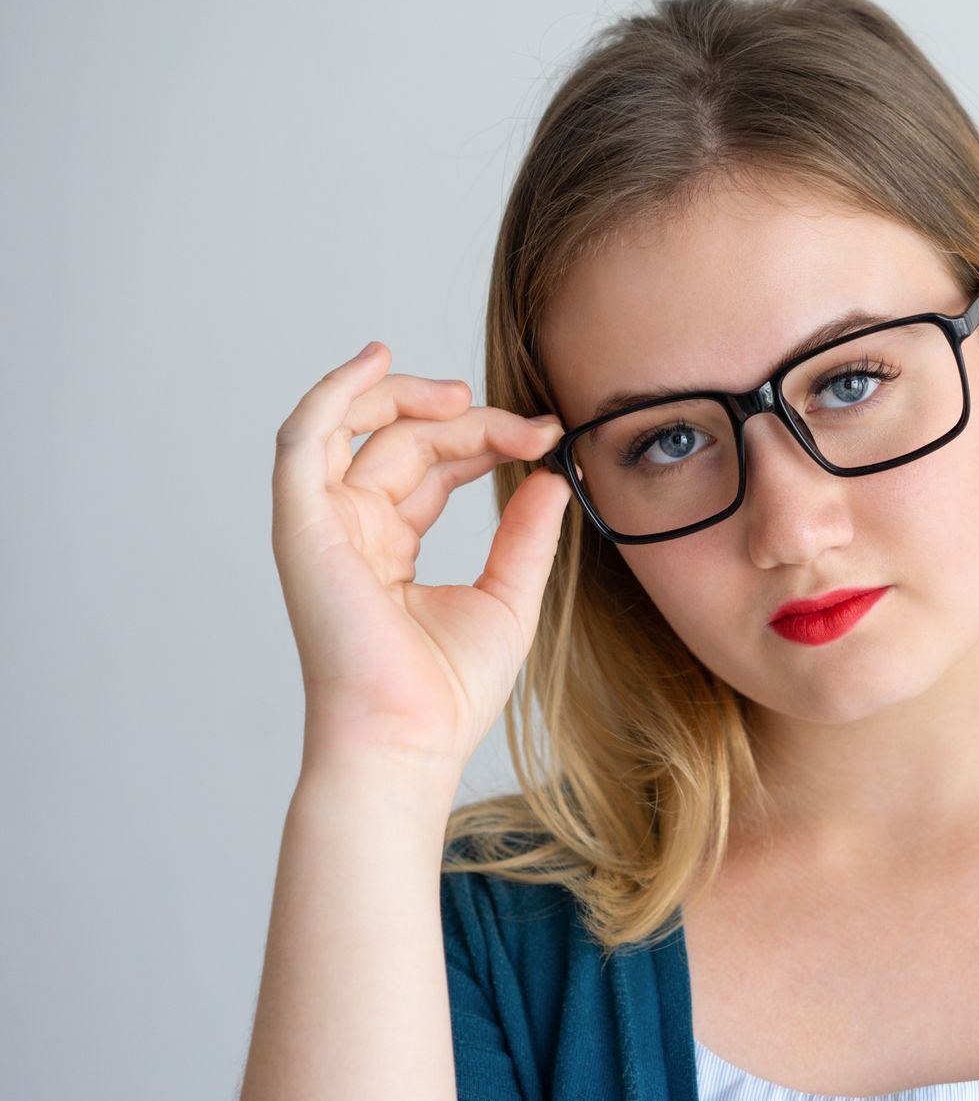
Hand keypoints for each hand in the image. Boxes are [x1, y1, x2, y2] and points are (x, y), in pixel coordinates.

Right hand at [271, 340, 571, 786]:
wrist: (409, 741)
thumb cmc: (448, 692)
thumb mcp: (509, 596)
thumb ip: (526, 533)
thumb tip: (554, 475)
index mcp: (390, 546)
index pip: (433, 465)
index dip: (487, 438)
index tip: (548, 435)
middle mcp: (351, 529)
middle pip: (404, 440)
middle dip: (468, 420)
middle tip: (529, 425)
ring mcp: (322, 525)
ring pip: (356, 427)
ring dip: (407, 395)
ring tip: (465, 394)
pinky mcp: (302, 526)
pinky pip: (304, 438)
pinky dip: (335, 392)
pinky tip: (377, 359)